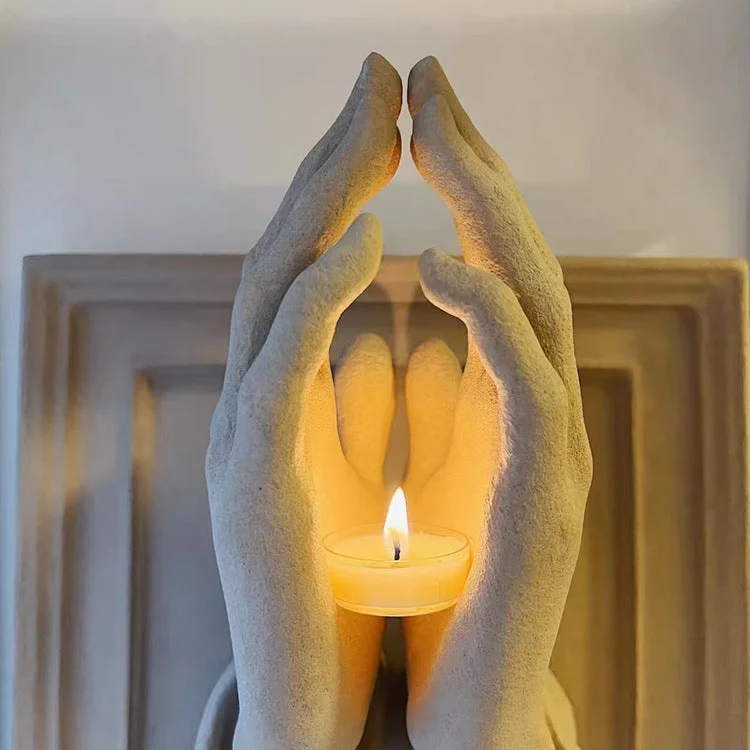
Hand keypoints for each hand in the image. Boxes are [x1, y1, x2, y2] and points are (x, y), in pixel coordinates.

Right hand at [205, 53, 400, 748]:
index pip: (308, 263)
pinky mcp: (254, 484)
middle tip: (379, 74)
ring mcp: (243, 435)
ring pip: (270, 291)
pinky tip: (367, 239)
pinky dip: (318, 298)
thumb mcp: (342, 468)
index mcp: (281, 392)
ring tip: (374, 128)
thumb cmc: (336, 583)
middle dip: (331, 158)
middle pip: (285, 252)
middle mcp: (251, 396)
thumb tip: (381, 327)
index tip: (391, 113)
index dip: (341, 180)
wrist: (310, 691)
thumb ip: (348, 394)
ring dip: (320, 203)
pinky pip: (282, 371)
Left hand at [401, 57, 592, 749]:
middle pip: (515, 255)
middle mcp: (534, 407)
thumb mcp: (408, 473)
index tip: (401, 108)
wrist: (445, 708)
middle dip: (471, 160)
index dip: (451, 178)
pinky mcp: (544, 504)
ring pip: (539, 300)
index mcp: (497, 398)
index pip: (482, 259)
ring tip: (433, 132)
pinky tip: (439, 264)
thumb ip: (410, 394)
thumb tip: (382, 318)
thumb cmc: (418, 592)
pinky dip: (491, 318)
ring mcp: (550, 452)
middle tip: (422, 75)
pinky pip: (530, 390)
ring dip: (488, 209)